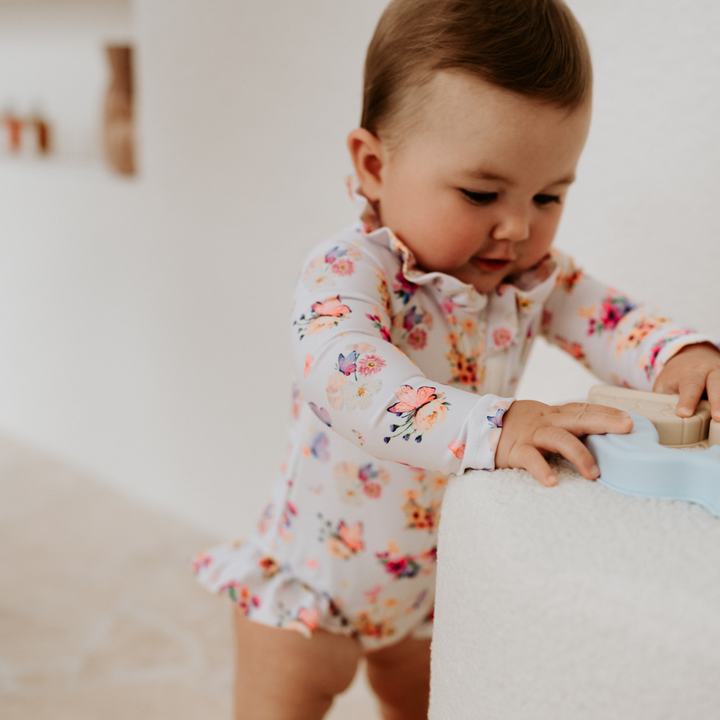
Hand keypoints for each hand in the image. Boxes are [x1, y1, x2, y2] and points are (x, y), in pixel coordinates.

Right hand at [495, 400, 632, 486]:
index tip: (629, 419)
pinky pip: (531, 459)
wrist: (478, 426)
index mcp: (554, 414)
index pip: (583, 409)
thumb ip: (565, 428)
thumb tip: (598, 441)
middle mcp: (545, 421)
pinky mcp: (516, 450)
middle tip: (626, 428)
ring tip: (593, 473)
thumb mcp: (542, 421)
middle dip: (603, 422)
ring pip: (558, 438)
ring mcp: (531, 434)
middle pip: (578, 418)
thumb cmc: (518, 429)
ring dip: (578, 454)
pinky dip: (542, 469)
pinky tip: (552, 482)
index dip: (606, 413)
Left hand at [653, 343, 719, 420]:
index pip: (688, 387)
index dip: (687, 401)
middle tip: (717, 417)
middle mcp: (708, 372)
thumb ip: (663, 398)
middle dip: (717, 401)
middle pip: (715, 385)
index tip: (684, 413)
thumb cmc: (676, 375)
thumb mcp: (664, 384)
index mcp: (689, 374)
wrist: (692, 357)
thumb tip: (659, 416)